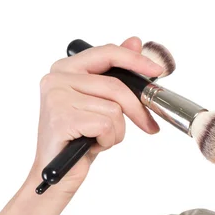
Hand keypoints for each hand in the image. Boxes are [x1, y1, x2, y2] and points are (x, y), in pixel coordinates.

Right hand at [26, 36, 163, 199]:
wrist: (57, 173)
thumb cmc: (81, 136)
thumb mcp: (103, 102)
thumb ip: (116, 72)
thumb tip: (136, 41)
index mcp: (66, 68)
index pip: (108, 53)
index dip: (136, 60)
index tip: (159, 70)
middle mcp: (56, 78)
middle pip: (116, 86)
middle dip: (138, 110)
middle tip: (150, 126)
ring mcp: (56, 97)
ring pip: (114, 109)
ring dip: (117, 131)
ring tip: (99, 137)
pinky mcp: (60, 118)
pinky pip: (106, 125)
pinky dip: (108, 140)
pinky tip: (92, 145)